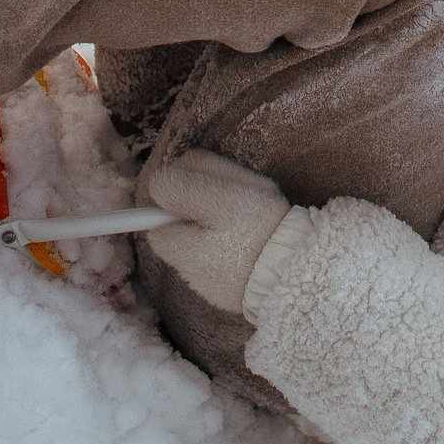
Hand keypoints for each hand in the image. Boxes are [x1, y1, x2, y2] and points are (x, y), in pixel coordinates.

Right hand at [139, 149, 292, 315]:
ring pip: (209, 170)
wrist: (296, 279)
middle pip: (189, 164)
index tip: (147, 216)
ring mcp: (256, 183)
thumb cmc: (240, 274)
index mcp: (218, 198)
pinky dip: (215, 196)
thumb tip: (157, 221)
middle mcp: (239, 181)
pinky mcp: (266, 191)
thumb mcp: (193, 262)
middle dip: (176, 186)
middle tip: (176, 219)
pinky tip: (219, 221)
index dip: (155, 199)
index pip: (168, 180)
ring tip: (198, 222)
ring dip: (196, 190)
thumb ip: (167, 235)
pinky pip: (228, 182)